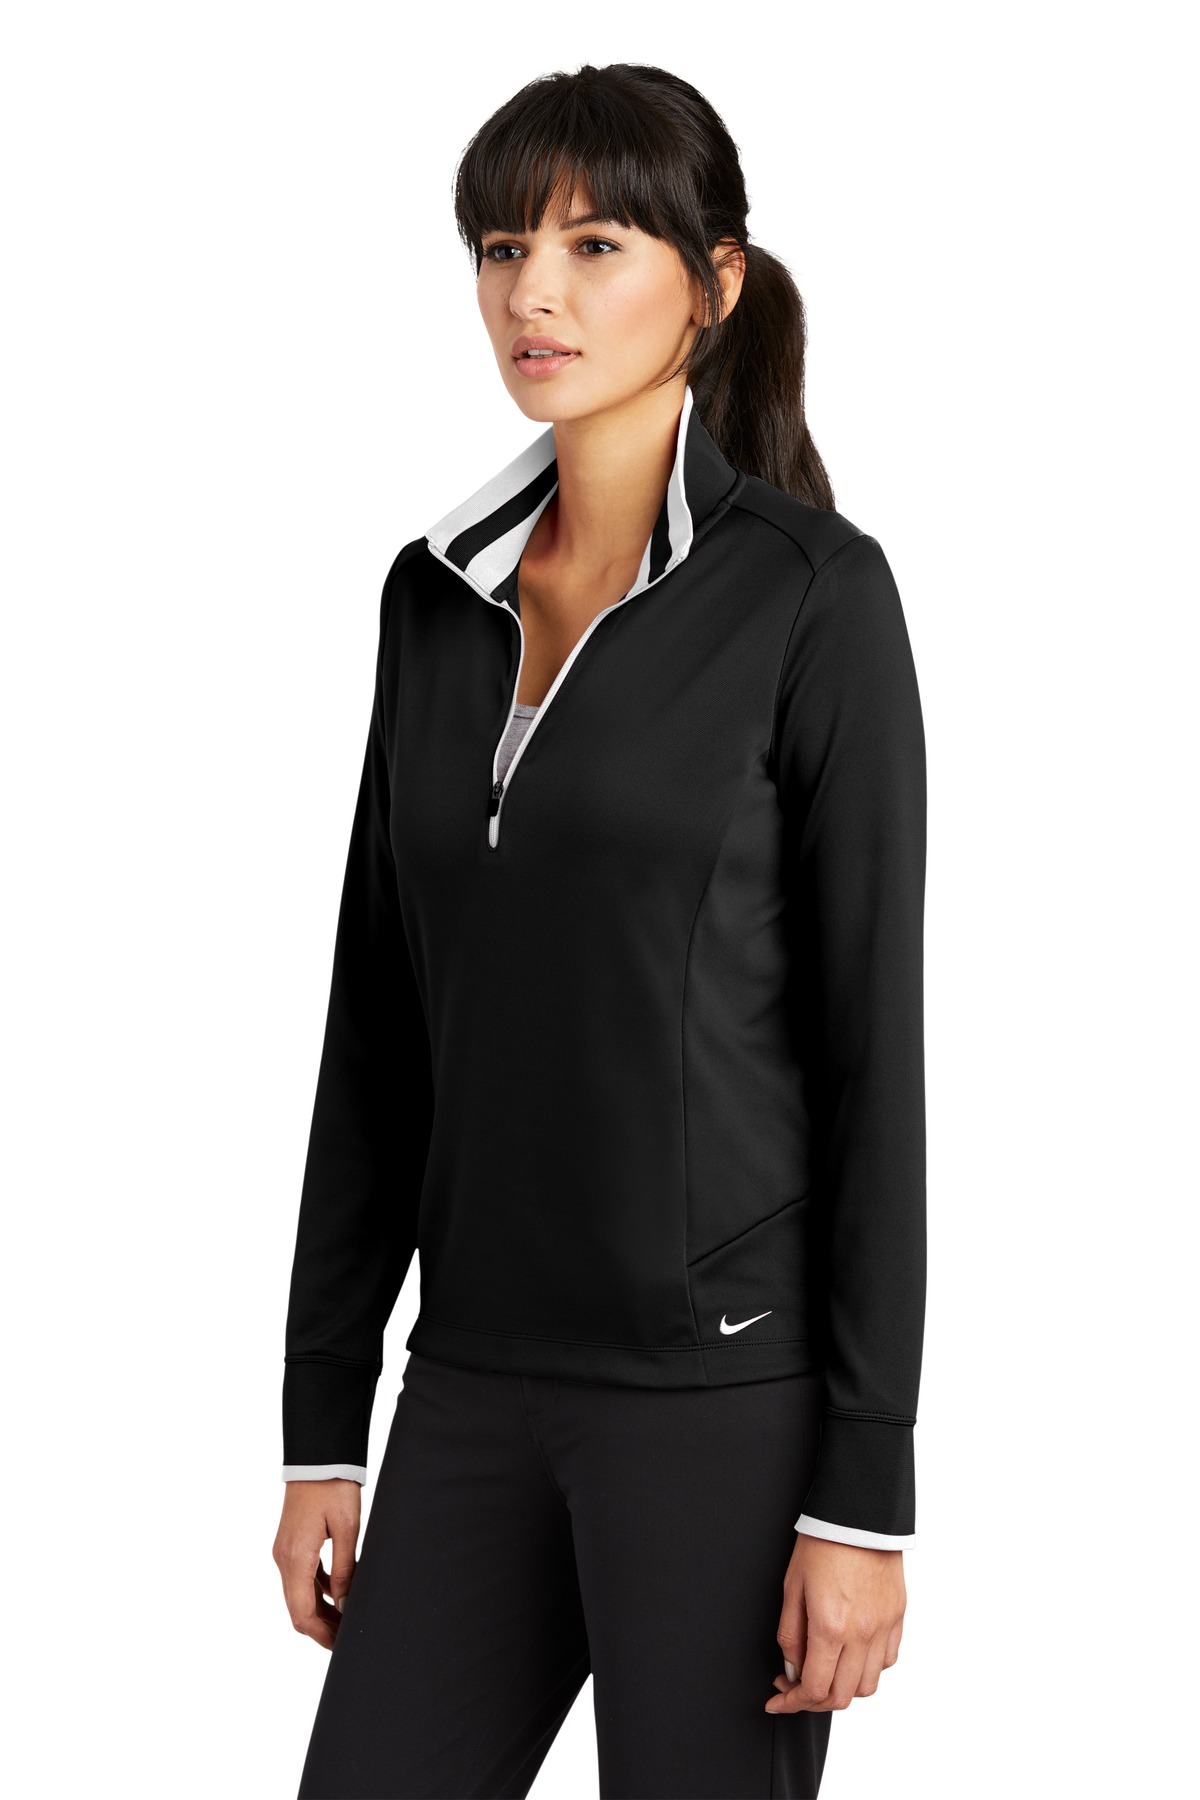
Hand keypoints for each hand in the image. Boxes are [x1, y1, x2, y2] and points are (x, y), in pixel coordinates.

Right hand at [273, 1478, 361, 1650]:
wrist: (318, 1455)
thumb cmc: (334, 1487)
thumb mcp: (346, 1529)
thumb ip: (344, 1570)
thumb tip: (344, 1604)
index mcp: (295, 1558)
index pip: (302, 1613)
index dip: (321, 1635)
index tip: (341, 1647)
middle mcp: (284, 1558)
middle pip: (298, 1608)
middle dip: (321, 1628)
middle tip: (347, 1638)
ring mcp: (285, 1550)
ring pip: (299, 1594)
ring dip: (320, 1611)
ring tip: (346, 1620)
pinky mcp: (291, 1542)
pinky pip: (301, 1576)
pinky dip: (317, 1591)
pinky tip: (338, 1593)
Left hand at [766, 1533, 905, 1712]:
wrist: (858, 1512)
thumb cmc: (821, 1542)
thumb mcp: (792, 1587)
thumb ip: (791, 1635)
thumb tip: (792, 1670)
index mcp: (831, 1626)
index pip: (814, 1689)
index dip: (792, 1702)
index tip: (778, 1698)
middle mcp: (862, 1633)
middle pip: (842, 1697)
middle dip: (814, 1701)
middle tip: (796, 1686)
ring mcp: (884, 1626)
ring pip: (867, 1685)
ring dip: (842, 1688)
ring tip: (824, 1669)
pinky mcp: (898, 1616)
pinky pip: (887, 1660)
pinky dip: (867, 1668)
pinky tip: (850, 1653)